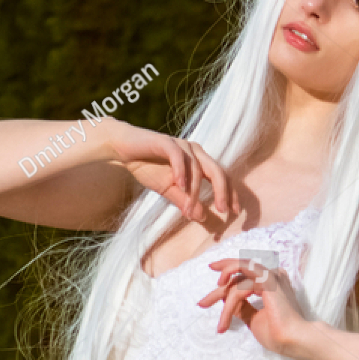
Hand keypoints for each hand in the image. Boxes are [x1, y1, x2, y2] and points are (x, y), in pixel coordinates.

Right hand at [107, 122, 238, 223]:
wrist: (123, 149)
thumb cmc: (148, 167)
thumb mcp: (169, 190)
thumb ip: (185, 201)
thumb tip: (202, 217)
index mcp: (199, 162)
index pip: (222, 177)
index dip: (231, 193)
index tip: (235, 212)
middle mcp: (195, 152)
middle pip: (217, 171)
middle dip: (222, 191)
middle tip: (223, 210)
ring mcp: (182, 145)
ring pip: (197, 169)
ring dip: (194, 192)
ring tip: (187, 211)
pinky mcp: (166, 142)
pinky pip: (178, 156)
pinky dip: (181, 171)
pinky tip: (180, 186)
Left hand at [198, 258, 311, 355]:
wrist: (292, 341)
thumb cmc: (278, 334)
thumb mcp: (253, 319)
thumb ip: (242, 307)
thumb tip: (227, 300)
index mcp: (271, 283)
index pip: (242, 279)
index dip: (223, 289)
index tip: (205, 302)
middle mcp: (272, 276)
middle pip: (237, 274)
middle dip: (217, 289)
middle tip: (201, 303)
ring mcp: (270, 276)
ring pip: (237, 277)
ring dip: (221, 293)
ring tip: (208, 307)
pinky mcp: (268, 280)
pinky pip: (241, 283)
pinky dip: (230, 297)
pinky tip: (225, 309)